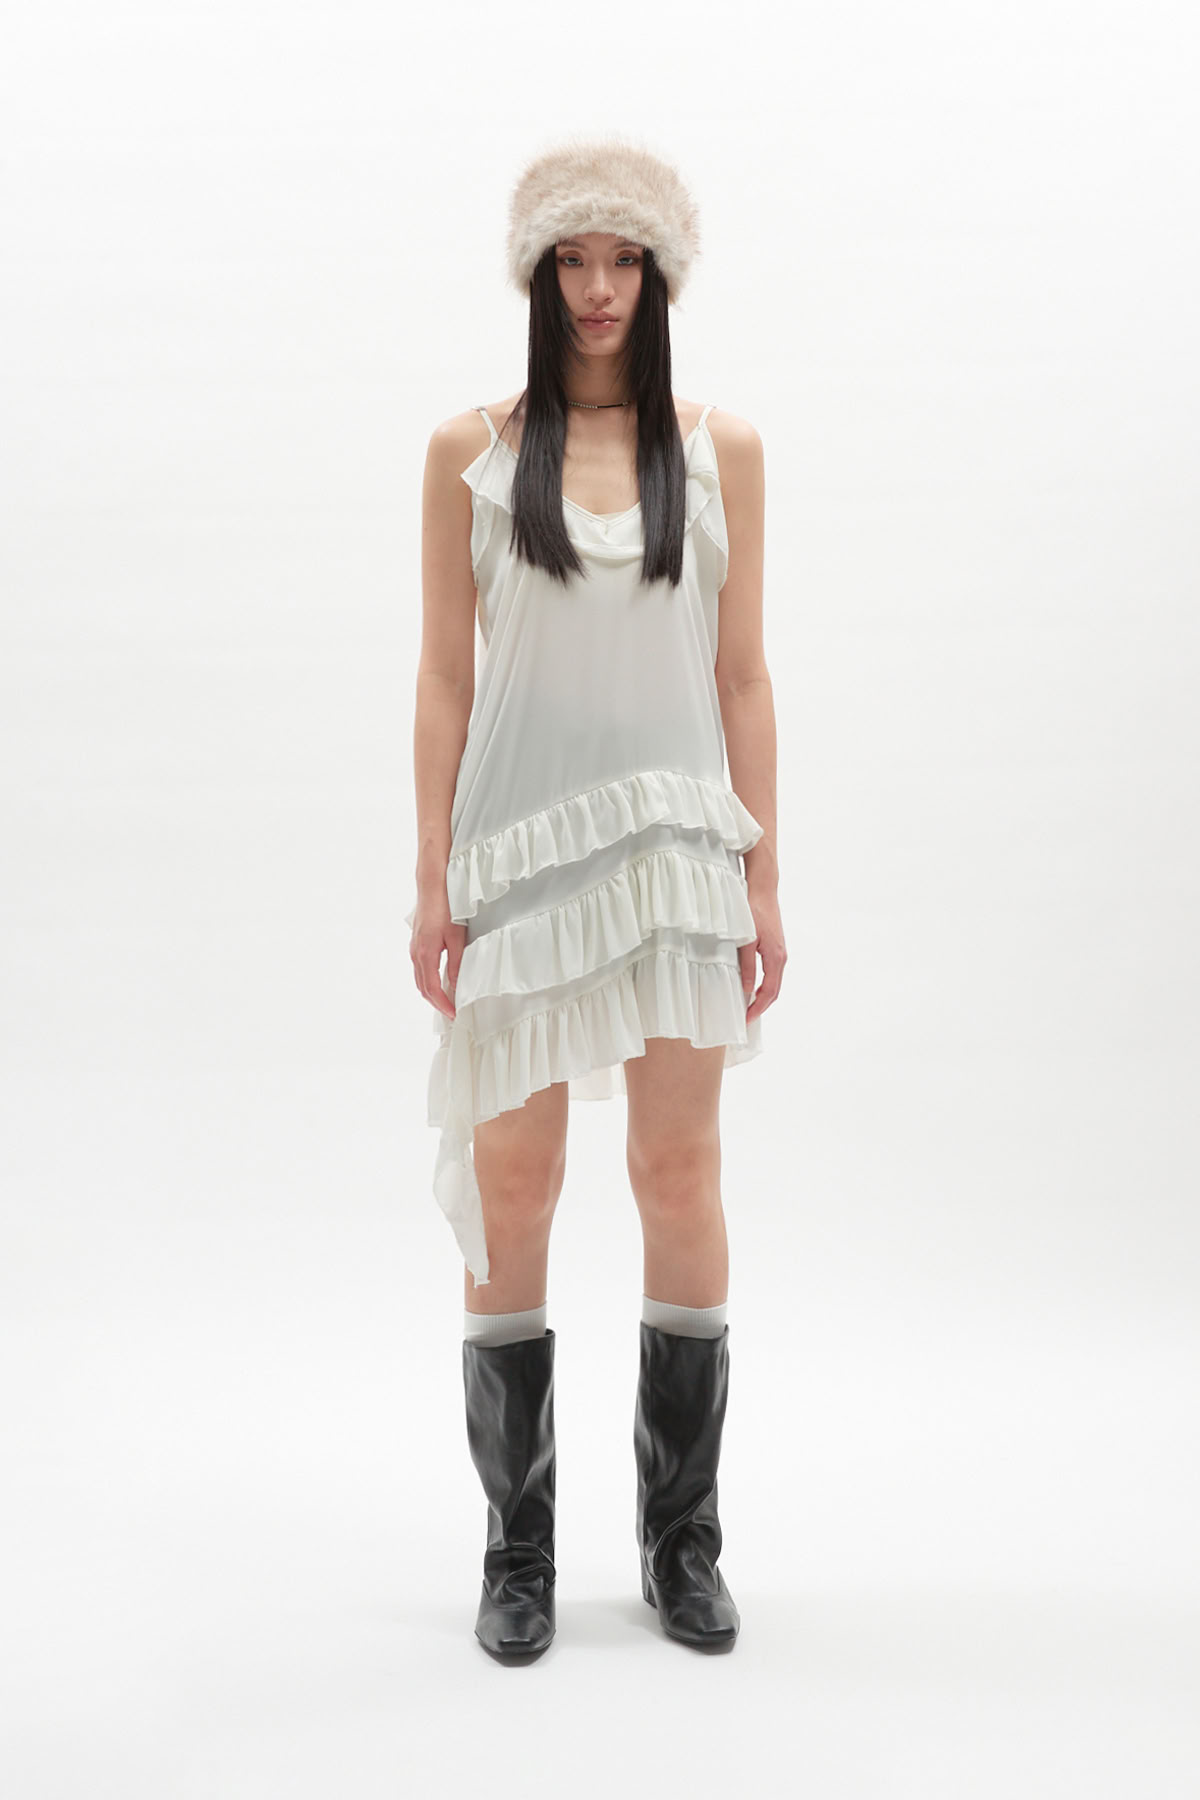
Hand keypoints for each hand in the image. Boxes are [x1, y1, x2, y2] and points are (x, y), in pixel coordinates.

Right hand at [409, 896, 465, 1020]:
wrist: (432, 886)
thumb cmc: (445, 908)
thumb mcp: (457, 938)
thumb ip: (456, 963)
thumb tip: (456, 985)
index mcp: (425, 954)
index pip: (432, 989)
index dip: (442, 1004)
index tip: (453, 1014)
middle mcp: (416, 954)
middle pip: (423, 987)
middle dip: (436, 1003)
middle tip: (450, 1012)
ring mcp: (414, 948)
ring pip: (419, 979)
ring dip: (431, 993)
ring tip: (445, 1001)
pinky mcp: (416, 942)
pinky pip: (419, 969)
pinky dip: (428, 981)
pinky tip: (438, 981)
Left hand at [739, 883, 784, 1023]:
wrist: (763, 889)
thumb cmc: (754, 911)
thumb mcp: (746, 941)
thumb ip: (746, 966)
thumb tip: (746, 989)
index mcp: (776, 958)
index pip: (769, 992)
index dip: (757, 1008)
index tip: (746, 1019)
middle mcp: (781, 958)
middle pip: (774, 990)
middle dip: (761, 1006)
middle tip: (746, 1017)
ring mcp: (780, 952)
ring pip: (774, 982)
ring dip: (763, 996)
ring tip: (748, 1005)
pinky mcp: (775, 946)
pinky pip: (772, 973)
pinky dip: (764, 984)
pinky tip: (752, 986)